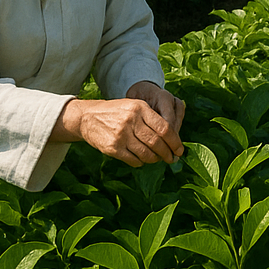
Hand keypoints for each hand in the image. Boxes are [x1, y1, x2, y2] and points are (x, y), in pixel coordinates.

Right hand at [56, 87, 184, 165]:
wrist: (88, 117)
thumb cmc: (117, 112)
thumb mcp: (135, 106)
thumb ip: (152, 118)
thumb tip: (172, 136)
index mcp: (140, 108)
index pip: (164, 127)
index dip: (175, 141)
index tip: (180, 149)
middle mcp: (131, 121)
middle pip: (157, 142)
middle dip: (167, 153)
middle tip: (172, 159)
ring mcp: (121, 135)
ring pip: (146, 153)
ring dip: (155, 159)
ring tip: (158, 160)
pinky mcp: (113, 148)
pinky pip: (133, 160)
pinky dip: (141, 162)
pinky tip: (143, 160)